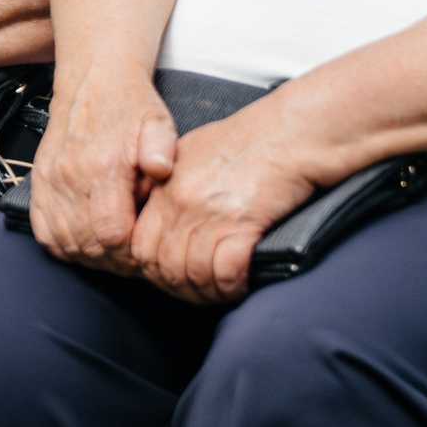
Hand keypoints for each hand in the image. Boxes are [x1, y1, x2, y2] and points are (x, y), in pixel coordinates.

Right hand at [28, 70, 178, 276]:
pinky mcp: (39, 183)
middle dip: (115, 260)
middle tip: (134, 255)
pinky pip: (44, 232)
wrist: (94, 81)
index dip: (131, 252)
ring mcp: (50, 181)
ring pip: (65, 242)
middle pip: (88, 244)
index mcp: (104, 165)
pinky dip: (63, 245)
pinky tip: (85, 241)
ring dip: (91, 255)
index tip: (146, 249)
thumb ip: (162, 147)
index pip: (112, 233)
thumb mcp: (158, 122)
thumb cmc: (130, 107)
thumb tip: (161, 168)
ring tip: (114, 250)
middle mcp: (70, 176)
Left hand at [127, 107, 319, 304]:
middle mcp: (180, 202)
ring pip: (193, 273)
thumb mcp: (190, 154)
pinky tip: (240, 285)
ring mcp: (208, 213)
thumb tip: (161, 219)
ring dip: (208, 292)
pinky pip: (225, 271)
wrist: (287, 132)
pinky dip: (231, 285)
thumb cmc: (246, 141)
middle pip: (163, 266)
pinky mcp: (241, 222)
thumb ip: (168, 187)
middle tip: (200, 293)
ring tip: (222, 293)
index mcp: (163, 187)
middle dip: (180, 289)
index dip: (153, 271)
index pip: (139, 246)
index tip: (171, 278)